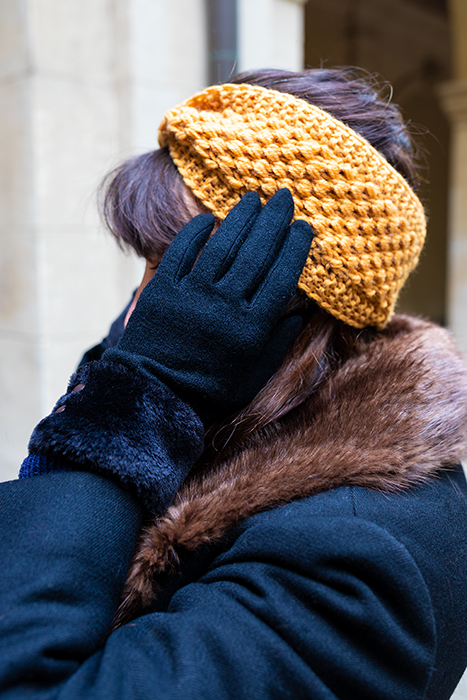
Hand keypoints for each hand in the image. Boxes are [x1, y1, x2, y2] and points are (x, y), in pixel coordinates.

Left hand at [104, 189, 313, 422]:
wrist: (156, 395)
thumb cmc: (210, 391)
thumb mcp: (253, 376)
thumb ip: (278, 343)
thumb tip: (300, 313)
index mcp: (252, 328)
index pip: (281, 278)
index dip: (295, 248)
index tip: (304, 227)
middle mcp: (225, 306)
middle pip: (256, 253)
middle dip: (274, 221)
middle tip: (284, 197)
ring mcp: (192, 295)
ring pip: (223, 246)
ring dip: (240, 218)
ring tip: (254, 197)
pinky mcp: (163, 291)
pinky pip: (181, 252)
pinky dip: (195, 232)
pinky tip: (209, 217)